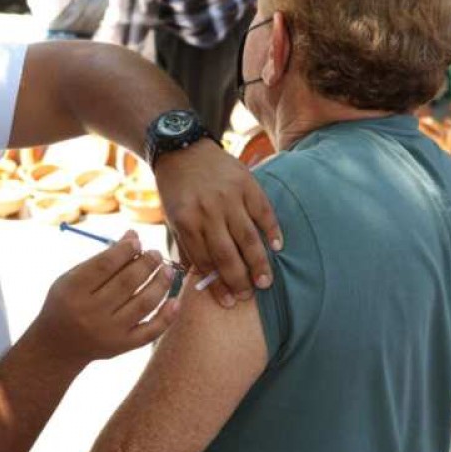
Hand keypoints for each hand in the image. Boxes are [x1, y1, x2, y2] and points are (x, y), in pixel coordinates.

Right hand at [35, 231, 177, 365]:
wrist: (59, 345)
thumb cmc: (68, 301)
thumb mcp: (74, 277)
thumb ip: (102, 258)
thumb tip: (134, 235)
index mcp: (73, 291)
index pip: (104, 265)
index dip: (124, 250)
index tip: (137, 242)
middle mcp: (90, 312)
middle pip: (127, 282)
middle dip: (147, 263)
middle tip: (156, 253)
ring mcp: (108, 332)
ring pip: (143, 304)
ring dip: (160, 283)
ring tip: (168, 270)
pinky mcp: (122, 346)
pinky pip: (151, 331)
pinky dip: (167, 315)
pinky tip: (175, 300)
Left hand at [154, 139, 282, 307]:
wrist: (183, 149)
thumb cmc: (176, 189)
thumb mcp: (173, 218)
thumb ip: (188, 246)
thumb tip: (202, 278)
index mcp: (186, 221)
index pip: (205, 261)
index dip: (217, 285)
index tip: (228, 302)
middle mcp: (209, 211)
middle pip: (228, 254)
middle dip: (239, 280)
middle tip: (248, 296)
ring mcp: (229, 197)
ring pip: (248, 237)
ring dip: (258, 263)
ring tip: (265, 283)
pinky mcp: (247, 184)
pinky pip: (263, 211)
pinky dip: (272, 230)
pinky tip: (277, 247)